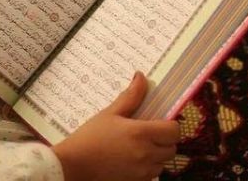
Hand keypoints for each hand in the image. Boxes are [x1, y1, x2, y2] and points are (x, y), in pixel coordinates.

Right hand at [52, 72, 179, 180]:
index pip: (173, 131)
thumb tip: (141, 76)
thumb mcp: (110, 112)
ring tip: (143, 145)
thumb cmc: (90, 137)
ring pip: (163, 163)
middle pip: (172, 148)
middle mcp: (145, 154)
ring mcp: (142, 172)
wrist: (73, 165)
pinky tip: (135, 158)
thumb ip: (131, 96)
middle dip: (166, 140)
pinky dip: (149, 167)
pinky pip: (152, 175)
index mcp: (141, 133)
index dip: (171, 125)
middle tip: (152, 132)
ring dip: (159, 154)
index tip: (161, 120)